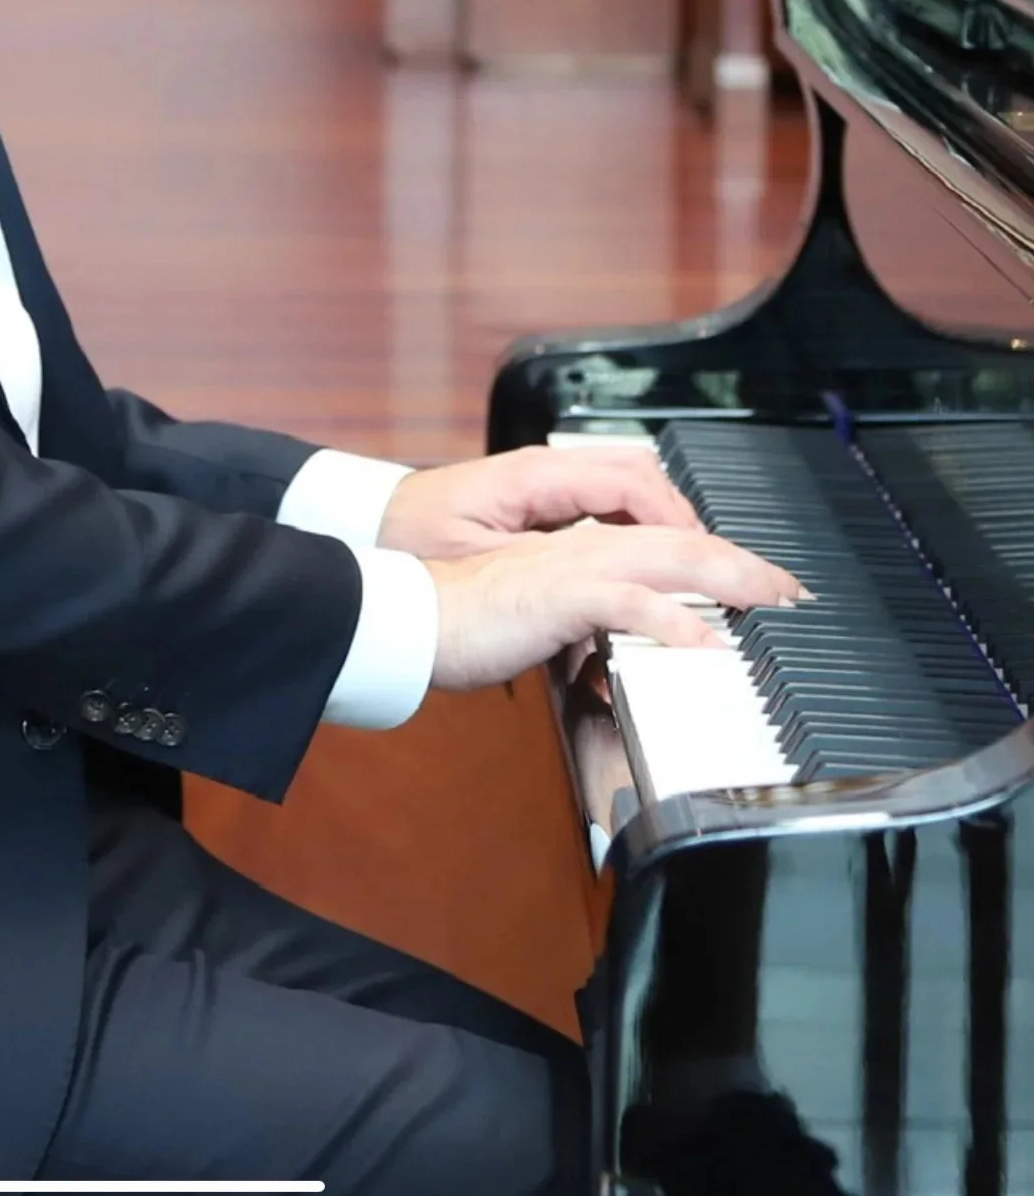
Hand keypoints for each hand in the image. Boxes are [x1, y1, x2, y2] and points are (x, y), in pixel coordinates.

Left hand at [377, 443, 698, 559]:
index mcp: (534, 476)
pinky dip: (634, 524)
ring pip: (623, 487)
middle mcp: (542, 471)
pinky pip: (599, 502)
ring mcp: (538, 484)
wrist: (369, 541)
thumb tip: (616, 585)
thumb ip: (555, 573)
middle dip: (687, 520)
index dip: (677, 519)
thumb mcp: (487, 566)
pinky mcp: (531, 505)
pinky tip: (645, 558)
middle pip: (638, 477)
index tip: (708, 559)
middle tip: (729, 568)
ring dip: (664, 522)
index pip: (630, 480)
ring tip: (701, 568)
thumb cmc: (411, 546)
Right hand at [427, 525, 806, 692]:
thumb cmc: (468, 623)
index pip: (668, 546)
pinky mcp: (562, 596)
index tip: (764, 586)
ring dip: (729, 577)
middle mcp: (588, 548)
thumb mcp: (541, 631)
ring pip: (670, 559)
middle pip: (686, 544)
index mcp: (585, 552)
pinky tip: (704, 640)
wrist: (417, 616)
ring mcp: (577, 567)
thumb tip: (604, 668)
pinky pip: (628, 604)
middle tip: (794, 592)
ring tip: (773, 599)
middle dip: (747, 565)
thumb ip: (580, 639)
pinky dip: (671, 620)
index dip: (722, 561)